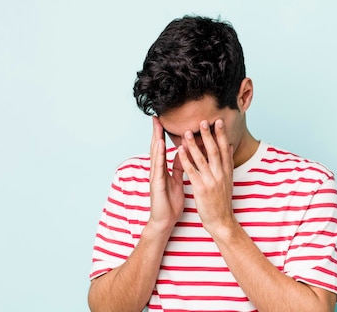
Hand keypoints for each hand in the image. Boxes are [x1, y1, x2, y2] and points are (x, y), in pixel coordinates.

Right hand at [148, 116, 184, 230]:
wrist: (164, 220)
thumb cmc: (170, 201)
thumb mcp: (177, 180)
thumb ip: (178, 167)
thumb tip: (181, 153)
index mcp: (163, 169)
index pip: (163, 148)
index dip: (162, 134)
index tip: (163, 120)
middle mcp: (157, 171)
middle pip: (156, 148)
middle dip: (156, 132)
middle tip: (156, 117)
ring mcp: (155, 176)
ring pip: (156, 155)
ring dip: (156, 140)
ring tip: (157, 126)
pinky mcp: (156, 184)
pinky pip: (158, 167)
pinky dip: (159, 155)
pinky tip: (160, 146)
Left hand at [177, 119, 235, 234]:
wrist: (221, 221)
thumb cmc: (222, 200)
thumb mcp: (228, 180)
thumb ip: (227, 162)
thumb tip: (229, 146)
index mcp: (227, 172)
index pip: (225, 149)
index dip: (221, 135)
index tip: (218, 122)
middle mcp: (221, 175)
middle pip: (214, 151)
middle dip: (208, 135)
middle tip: (203, 121)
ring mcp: (211, 182)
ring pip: (201, 159)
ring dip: (194, 145)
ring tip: (187, 132)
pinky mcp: (201, 189)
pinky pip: (192, 172)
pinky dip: (185, 160)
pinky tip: (179, 152)